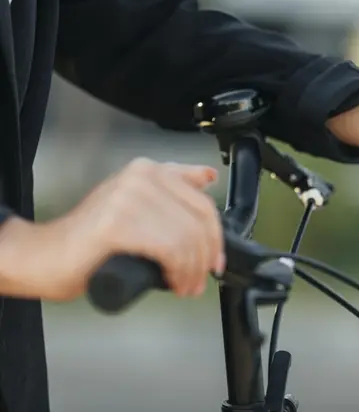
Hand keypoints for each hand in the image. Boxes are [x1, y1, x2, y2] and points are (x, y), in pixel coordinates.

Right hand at [0, 158, 222, 300]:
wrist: (45, 256)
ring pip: (186, 239)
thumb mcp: (139, 203)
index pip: (204, 204)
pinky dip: (177, 271)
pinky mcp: (117, 223)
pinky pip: (169, 249)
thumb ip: (173, 186)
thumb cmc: (92, 239)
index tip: (215, 261)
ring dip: (191, 270)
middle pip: (199, 223)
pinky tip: (172, 282)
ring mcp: (128, 198)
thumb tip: (208, 177)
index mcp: (149, 170)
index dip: (215, 239)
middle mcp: (141, 177)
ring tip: (184, 286)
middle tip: (198, 280)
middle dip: (205, 259)